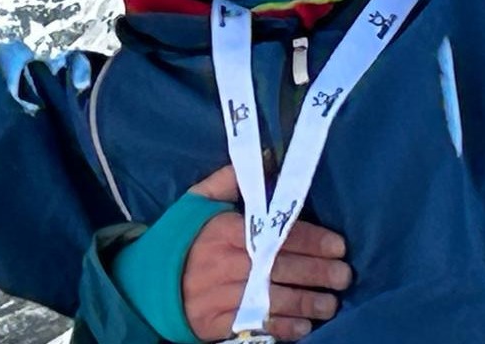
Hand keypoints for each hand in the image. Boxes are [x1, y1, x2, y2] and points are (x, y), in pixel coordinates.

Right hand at [184, 167, 352, 341]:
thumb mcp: (197, 203)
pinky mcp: (215, 323)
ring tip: (331, 303)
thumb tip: (268, 158)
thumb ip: (230, 179)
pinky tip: (304, 327)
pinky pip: (255, 325)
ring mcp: (220, 295)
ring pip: (273, 298)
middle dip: (318, 272)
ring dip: (307, 302)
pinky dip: (282, 327)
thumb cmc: (177, 241)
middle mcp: (226, 263)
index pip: (278, 235)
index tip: (339, 246)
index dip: (314, 241)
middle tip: (345, 276)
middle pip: (282, 267)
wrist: (139, 285)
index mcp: (226, 231)